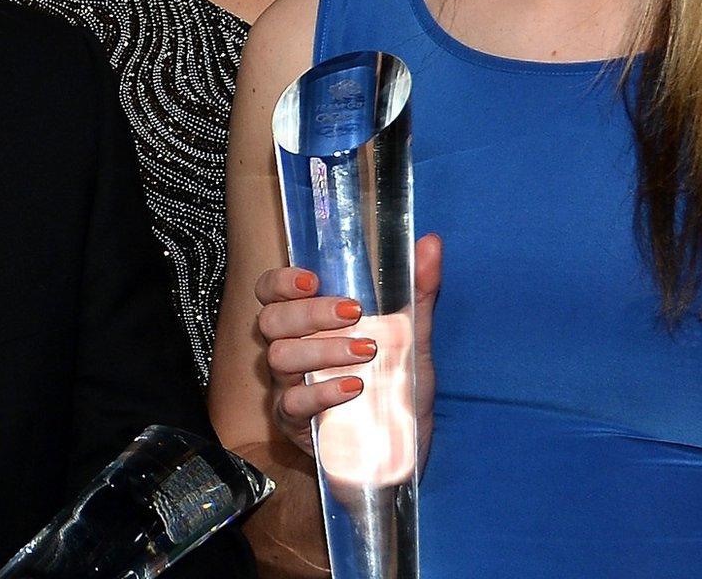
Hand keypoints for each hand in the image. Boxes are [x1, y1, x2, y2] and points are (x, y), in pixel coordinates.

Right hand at [253, 234, 441, 459]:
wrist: (398, 458)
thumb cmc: (396, 392)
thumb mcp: (413, 341)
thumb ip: (419, 294)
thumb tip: (431, 242)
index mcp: (307, 326)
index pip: (271, 293)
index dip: (281, 281)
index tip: (312, 278)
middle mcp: (290, 352)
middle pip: (270, 320)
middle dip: (310, 312)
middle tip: (354, 312)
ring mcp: (287, 388)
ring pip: (279, 357)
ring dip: (322, 349)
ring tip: (366, 352)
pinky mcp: (295, 424)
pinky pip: (293, 403)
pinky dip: (322, 392)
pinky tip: (354, 388)